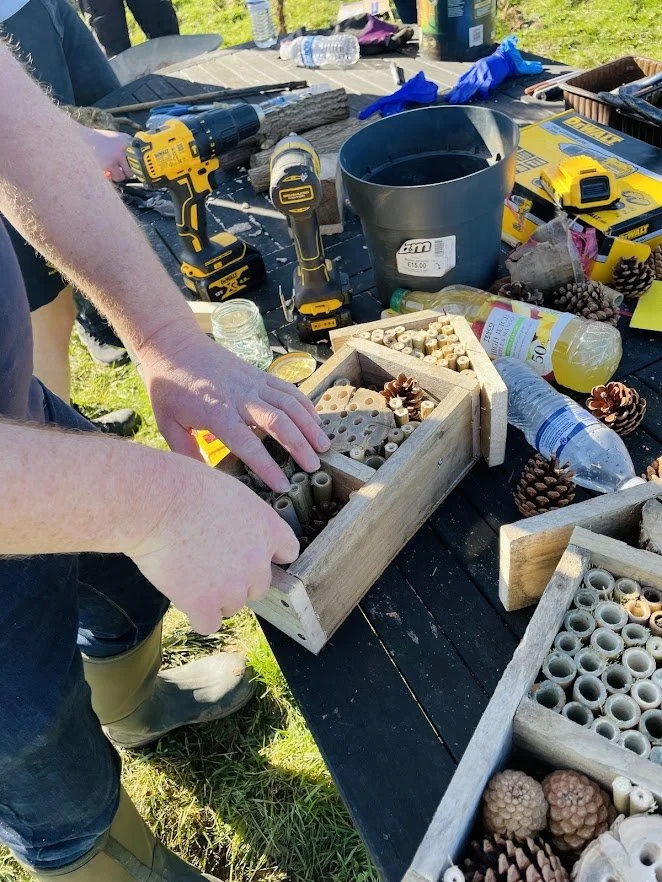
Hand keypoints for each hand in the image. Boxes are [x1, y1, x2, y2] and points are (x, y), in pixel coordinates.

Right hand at [79, 126, 131, 181]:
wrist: (82, 138)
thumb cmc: (97, 140)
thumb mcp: (114, 139)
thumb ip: (124, 149)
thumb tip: (135, 167)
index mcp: (126, 139)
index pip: (139, 156)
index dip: (136, 164)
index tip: (133, 168)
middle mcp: (125, 146)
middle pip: (135, 167)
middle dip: (126, 171)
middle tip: (117, 168)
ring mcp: (118, 154)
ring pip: (126, 174)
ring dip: (119, 175)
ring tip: (110, 169)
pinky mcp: (110, 163)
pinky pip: (118, 177)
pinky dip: (112, 177)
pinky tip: (106, 170)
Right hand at [129, 457, 298, 632]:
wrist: (157, 503)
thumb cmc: (185, 487)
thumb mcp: (231, 492)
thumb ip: (244, 518)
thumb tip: (236, 531)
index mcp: (268, 528)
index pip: (288, 552)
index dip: (268, 556)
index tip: (252, 555)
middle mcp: (257, 561)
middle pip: (259, 586)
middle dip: (238, 579)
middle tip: (211, 564)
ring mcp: (233, 586)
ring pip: (233, 605)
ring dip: (216, 597)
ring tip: (191, 575)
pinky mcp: (205, 603)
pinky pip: (209, 624)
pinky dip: (198, 616)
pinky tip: (186, 599)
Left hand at [140, 332, 329, 492]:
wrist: (173, 344)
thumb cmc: (168, 386)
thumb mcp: (167, 424)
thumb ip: (186, 453)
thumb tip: (203, 480)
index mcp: (217, 413)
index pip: (248, 444)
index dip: (267, 466)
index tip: (283, 485)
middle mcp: (240, 397)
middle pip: (278, 423)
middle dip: (300, 446)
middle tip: (314, 466)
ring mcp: (253, 383)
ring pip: (290, 404)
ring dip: (310, 425)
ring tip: (324, 446)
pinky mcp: (259, 374)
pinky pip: (288, 389)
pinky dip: (305, 404)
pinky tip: (314, 420)